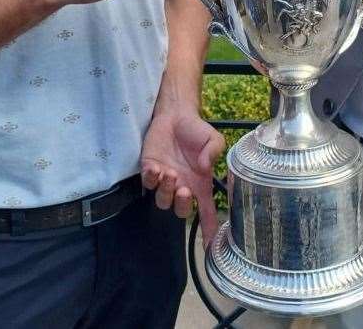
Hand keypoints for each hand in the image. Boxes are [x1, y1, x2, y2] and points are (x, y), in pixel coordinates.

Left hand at [141, 110, 225, 246]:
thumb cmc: (196, 130)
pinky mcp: (150, 169)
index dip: (210, 230)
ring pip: (162, 201)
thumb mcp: (213, 139)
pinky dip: (151, 178)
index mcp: (200, 184)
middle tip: (184, 189)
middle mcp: (183, 186)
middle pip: (181, 210)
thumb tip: (205, 166)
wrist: (175, 115)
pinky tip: (156, 168)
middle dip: (182, 205)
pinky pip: (148, 183)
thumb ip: (214, 151)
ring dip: (166, 191)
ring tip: (170, 173)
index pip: (207, 212)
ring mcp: (165, 179)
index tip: (211, 247)